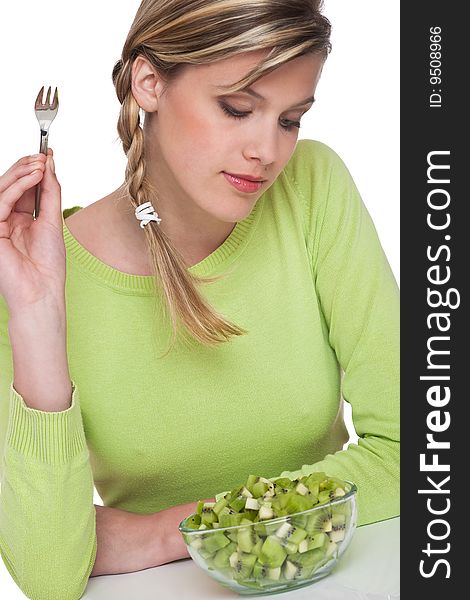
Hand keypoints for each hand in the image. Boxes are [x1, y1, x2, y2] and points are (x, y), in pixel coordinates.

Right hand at [0, 148, 65, 313]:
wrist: (41, 290)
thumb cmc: (48, 264)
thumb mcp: (52, 221)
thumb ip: (49, 193)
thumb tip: (49, 165)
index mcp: (20, 220)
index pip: (24, 189)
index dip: (33, 171)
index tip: (47, 155)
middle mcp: (6, 220)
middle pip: (11, 186)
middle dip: (26, 168)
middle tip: (43, 157)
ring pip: (3, 190)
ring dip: (23, 174)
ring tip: (40, 164)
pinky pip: (2, 201)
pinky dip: (18, 187)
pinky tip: (34, 177)